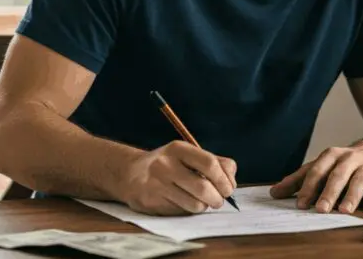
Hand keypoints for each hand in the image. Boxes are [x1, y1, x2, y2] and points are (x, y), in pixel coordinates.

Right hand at [117, 140, 236, 215]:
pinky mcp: (151, 203)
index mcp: (178, 149)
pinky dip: (188, 211)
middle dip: (218, 198)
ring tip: (202, 202)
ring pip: (195, 204)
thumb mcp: (187, 155)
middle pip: (204, 188)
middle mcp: (166, 165)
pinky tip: (183, 203)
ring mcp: (157, 185)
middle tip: (219, 200)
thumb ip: (214, 162)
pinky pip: (181, 212)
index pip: (210, 164)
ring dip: (204, 207)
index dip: (224, 180)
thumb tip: (231, 180)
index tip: (229, 188)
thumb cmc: (168, 164)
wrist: (130, 174)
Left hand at [269, 145, 362, 213]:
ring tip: (345, 211)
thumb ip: (299, 180)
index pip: (317, 171)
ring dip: (353, 195)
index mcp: (331, 155)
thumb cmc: (345, 164)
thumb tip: (274, 193)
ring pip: (360, 180)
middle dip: (329, 192)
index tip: (300, 204)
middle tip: (320, 210)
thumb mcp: (322, 167)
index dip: (308, 187)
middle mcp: (349, 157)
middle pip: (338, 175)